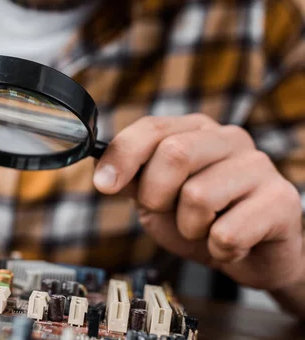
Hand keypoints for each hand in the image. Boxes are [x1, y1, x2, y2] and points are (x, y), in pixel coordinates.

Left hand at [93, 114, 303, 289]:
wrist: (252, 256)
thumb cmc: (202, 221)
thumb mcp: (156, 199)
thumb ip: (132, 181)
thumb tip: (102, 170)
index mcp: (195, 130)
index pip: (152, 128)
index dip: (122, 156)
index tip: (103, 184)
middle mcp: (229, 139)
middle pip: (174, 154)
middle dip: (156, 195)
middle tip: (168, 212)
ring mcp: (259, 166)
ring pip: (198, 196)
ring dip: (189, 227)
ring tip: (204, 228)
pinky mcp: (281, 201)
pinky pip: (226, 233)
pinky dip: (217, 249)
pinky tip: (228, 244)